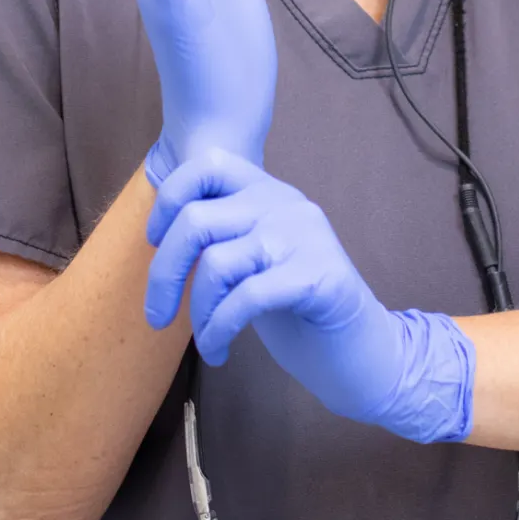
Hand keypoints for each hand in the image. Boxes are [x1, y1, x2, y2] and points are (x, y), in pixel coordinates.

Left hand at [144, 152, 475, 444]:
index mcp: (270, 192)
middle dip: (164, 275)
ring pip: (217, 262)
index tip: (155, 242)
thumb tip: (162, 230)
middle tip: (157, 318)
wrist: (364, 355)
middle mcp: (287, 204)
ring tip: (207, 341)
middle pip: (196, 220)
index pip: (209, 164)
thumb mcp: (255, 260)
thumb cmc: (298, 312)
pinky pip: (247, 297)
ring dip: (197, 313)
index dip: (169, 200)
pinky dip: (219, 330)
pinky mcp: (319, 276)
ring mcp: (306, 237)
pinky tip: (220, 351)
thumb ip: (223, 234)